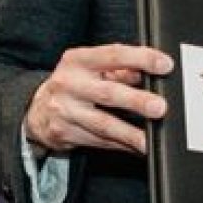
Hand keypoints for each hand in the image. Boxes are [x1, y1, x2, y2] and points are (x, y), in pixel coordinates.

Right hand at [23, 44, 173, 155]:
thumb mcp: (93, 67)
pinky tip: (138, 147)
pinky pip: (99, 141)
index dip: (141, 59)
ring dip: (131, 134)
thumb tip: (153, 74)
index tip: (165, 65)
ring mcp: (65, 110)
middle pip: (108, 93)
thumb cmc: (76, 83)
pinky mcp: (64, 133)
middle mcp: (69, 84)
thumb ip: (122, 68)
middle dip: (136, 101)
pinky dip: (122, 145)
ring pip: (103, 124)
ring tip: (150, 140)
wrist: (37, 109)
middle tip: (160, 108)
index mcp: (78, 60)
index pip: (113, 56)